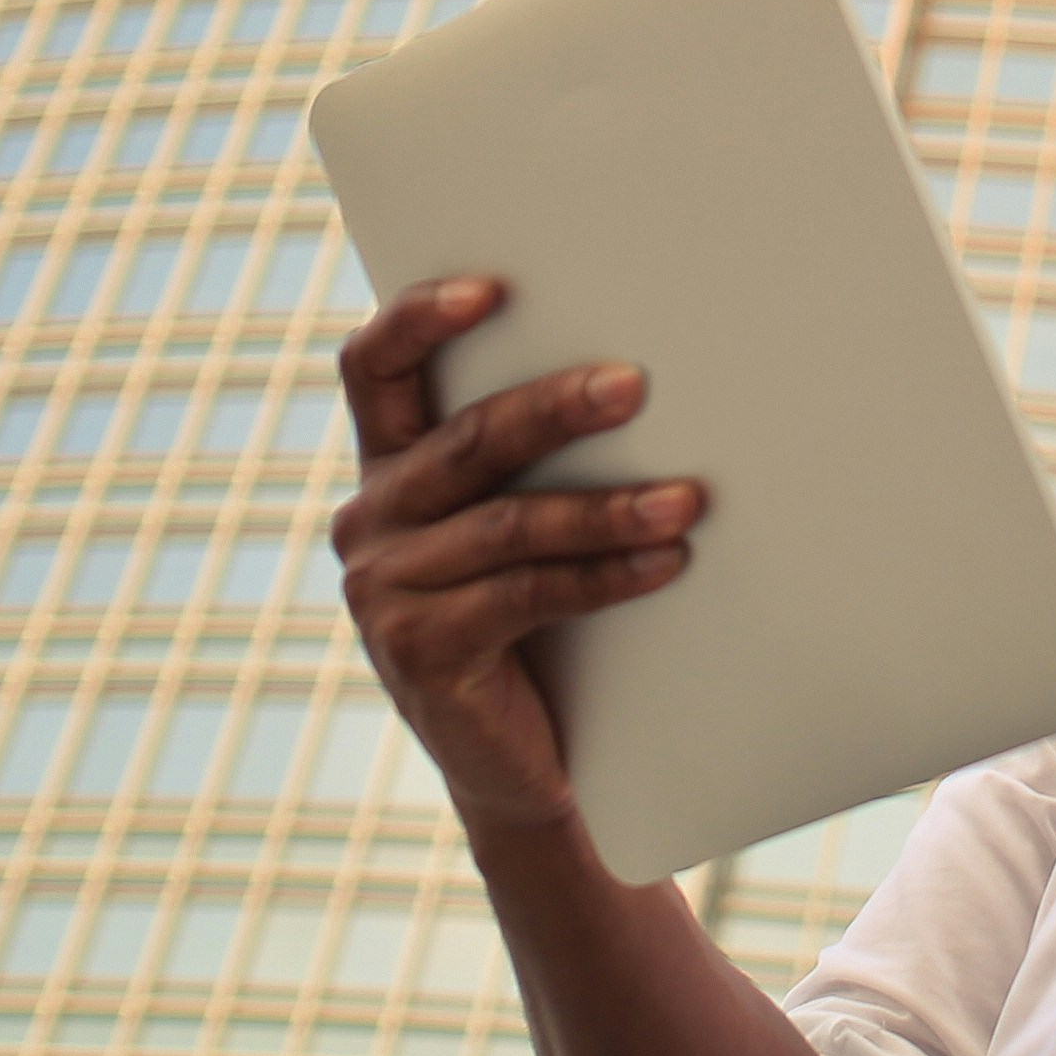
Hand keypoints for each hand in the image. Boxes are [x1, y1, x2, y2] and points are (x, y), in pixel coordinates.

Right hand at [329, 275, 704, 847]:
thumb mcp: (523, 529)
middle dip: (553, 407)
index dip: (418, 319)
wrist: (527, 768)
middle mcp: (369, 521)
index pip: (371, 368)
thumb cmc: (545, 626)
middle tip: (633, 385)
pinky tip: (665, 562)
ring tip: (686, 497)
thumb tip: (640, 376)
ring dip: (607, 507)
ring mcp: (384, 590)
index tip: (492, 288)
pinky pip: (524, 594)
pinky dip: (604, 576)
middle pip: (463, 440)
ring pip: (507, 522)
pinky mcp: (420, 651)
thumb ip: (535, 462)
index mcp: (388, 471)